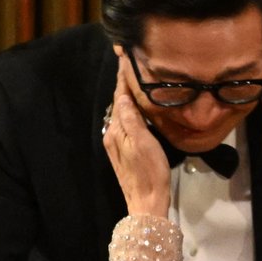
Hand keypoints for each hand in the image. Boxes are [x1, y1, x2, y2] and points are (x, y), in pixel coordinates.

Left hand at [103, 53, 170, 216]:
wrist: (147, 203)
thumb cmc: (149, 172)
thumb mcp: (142, 142)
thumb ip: (131, 117)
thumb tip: (123, 94)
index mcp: (116, 130)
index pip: (119, 96)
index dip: (123, 77)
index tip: (125, 57)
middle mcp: (112, 135)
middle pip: (119, 104)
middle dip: (124, 84)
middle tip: (132, 64)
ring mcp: (117, 145)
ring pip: (122, 114)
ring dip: (128, 97)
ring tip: (136, 81)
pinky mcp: (124, 153)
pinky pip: (126, 124)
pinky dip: (131, 111)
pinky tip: (138, 108)